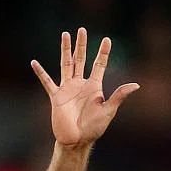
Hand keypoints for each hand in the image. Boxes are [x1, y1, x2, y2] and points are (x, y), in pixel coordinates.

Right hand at [31, 30, 139, 148]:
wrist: (76, 141)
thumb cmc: (93, 129)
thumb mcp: (108, 111)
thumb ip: (119, 96)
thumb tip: (136, 85)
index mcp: (94, 87)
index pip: (99, 64)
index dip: (103, 52)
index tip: (107, 39)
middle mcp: (80, 84)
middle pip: (81, 59)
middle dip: (82, 44)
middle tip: (82, 29)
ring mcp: (67, 89)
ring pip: (66, 64)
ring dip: (65, 49)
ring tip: (65, 35)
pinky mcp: (56, 97)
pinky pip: (47, 82)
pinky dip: (40, 72)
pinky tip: (34, 63)